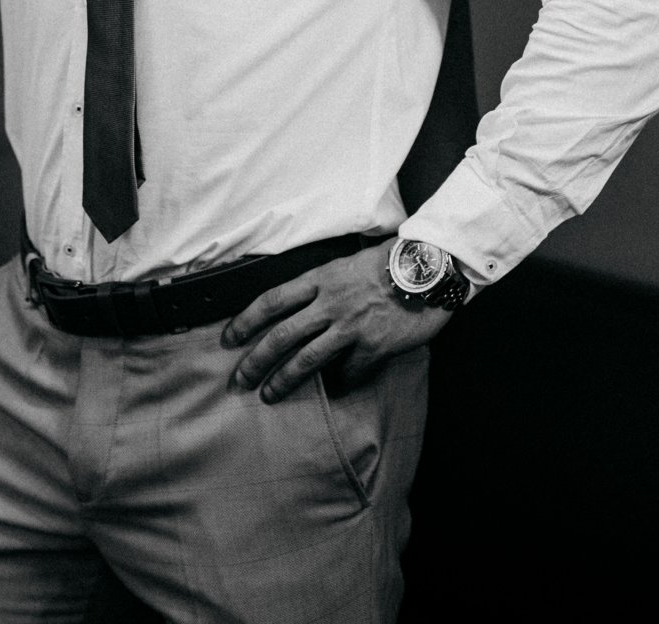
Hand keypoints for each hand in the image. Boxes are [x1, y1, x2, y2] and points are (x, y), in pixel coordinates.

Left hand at [222, 241, 453, 402]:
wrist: (429, 268)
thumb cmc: (389, 262)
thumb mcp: (347, 263)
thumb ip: (323, 285)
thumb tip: (302, 307)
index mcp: (320, 279)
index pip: (271, 301)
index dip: (246, 321)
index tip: (229, 339)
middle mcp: (330, 303)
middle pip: (281, 336)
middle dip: (255, 361)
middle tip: (239, 380)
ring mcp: (351, 326)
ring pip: (307, 359)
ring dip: (283, 380)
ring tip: (269, 395)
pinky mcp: (374, 346)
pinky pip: (349, 373)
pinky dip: (339, 384)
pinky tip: (335, 391)